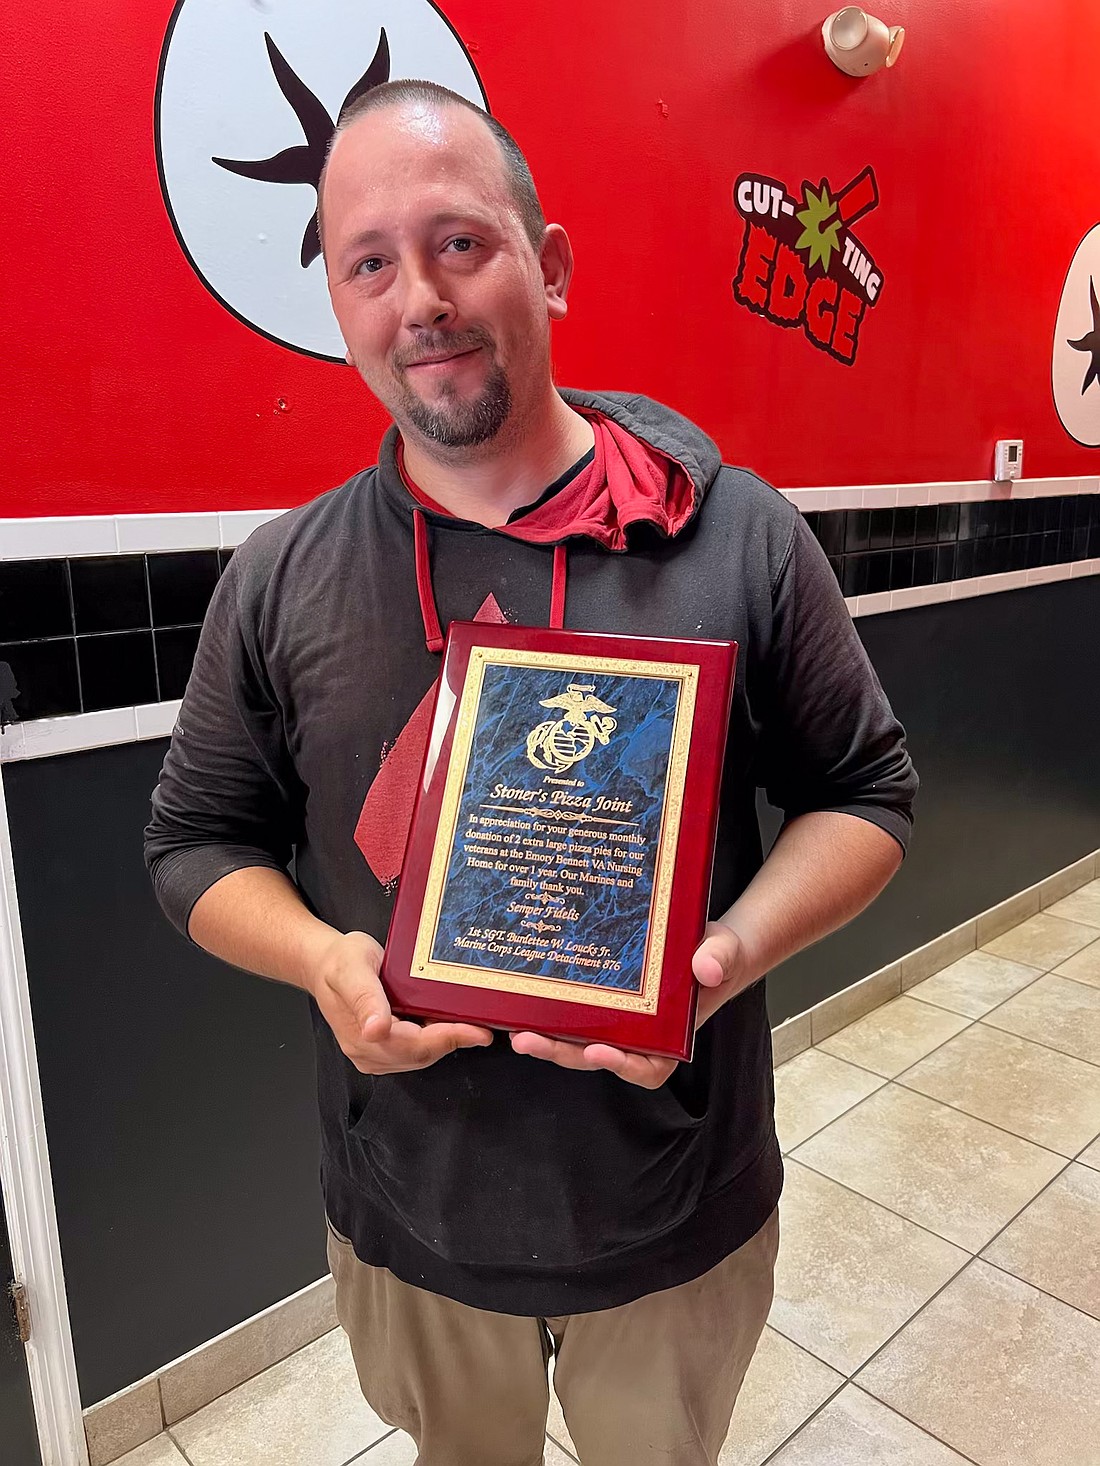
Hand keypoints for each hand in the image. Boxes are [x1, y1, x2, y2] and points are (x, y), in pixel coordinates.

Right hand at [308, 930, 492, 1073]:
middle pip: (421, 1055)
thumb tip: (376, 1030)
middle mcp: (369, 1051)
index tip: (478, 1032)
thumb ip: (365, 998)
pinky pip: (416, 1048)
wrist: (324, 963)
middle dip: (454, 1041)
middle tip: (486, 1025)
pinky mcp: (383, 1047)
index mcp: (362, 1036)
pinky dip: (437, 1037)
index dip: (448, 1040)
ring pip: (421, 1055)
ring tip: (474, 1022)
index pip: (413, 1046)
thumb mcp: (351, 969)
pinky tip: (451, 1021)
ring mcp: (375, 1052)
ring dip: (447, 1040)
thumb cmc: (338, 962)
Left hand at [509, 921, 753, 1086]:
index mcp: (671, 1038)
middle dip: (563, 1053)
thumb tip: (708, 968)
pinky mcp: (602, 1002)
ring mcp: (618, 1021)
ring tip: (516, 1031)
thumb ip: (720, 959)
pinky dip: (551, 1013)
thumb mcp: (725, 952)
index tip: (598, 1051)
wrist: (704, 940)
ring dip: (548, 1040)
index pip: (647, 1068)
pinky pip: (574, 1014)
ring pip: (578, 1040)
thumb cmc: (718, 954)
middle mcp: (640, 1036)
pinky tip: (525, 1005)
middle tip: (529, 1041)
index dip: (621, 1066)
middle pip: (597, 1056)